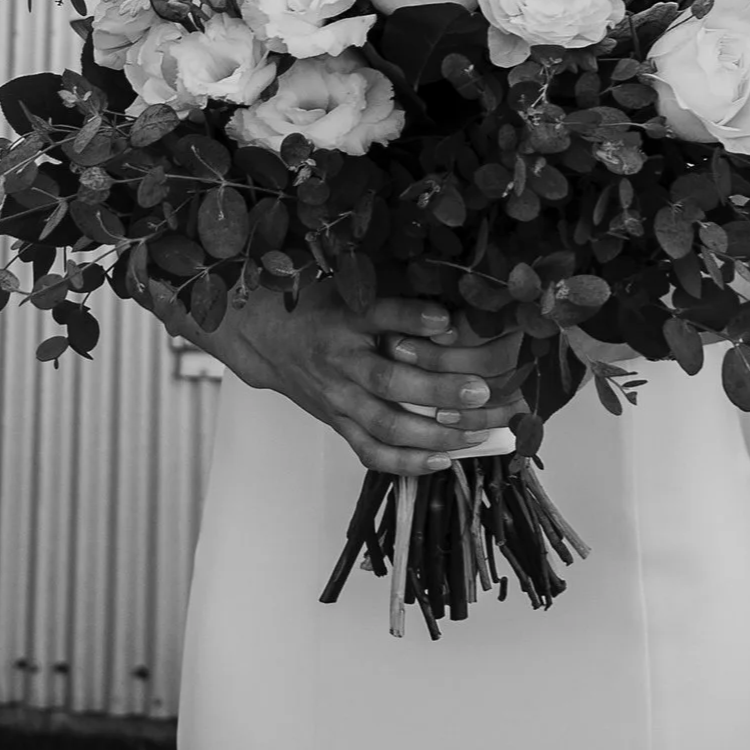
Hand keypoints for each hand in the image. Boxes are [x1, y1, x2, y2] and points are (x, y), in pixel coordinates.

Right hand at [211, 281, 529, 476]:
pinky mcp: (337, 423)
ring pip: (385, 424)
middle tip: (479, 392)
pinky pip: (371, 451)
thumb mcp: (349, 288)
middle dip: (437, 390)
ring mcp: (338, 398)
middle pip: (389, 381)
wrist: (269, 339)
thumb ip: (392, 296)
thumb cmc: (321, 307)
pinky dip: (406, 462)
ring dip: (432, 434)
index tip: (447, 319)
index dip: (411, 317)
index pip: (378, 315)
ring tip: (472, 434)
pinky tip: (442, 461)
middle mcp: (341, 361)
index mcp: (345, 319)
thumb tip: (450, 304)